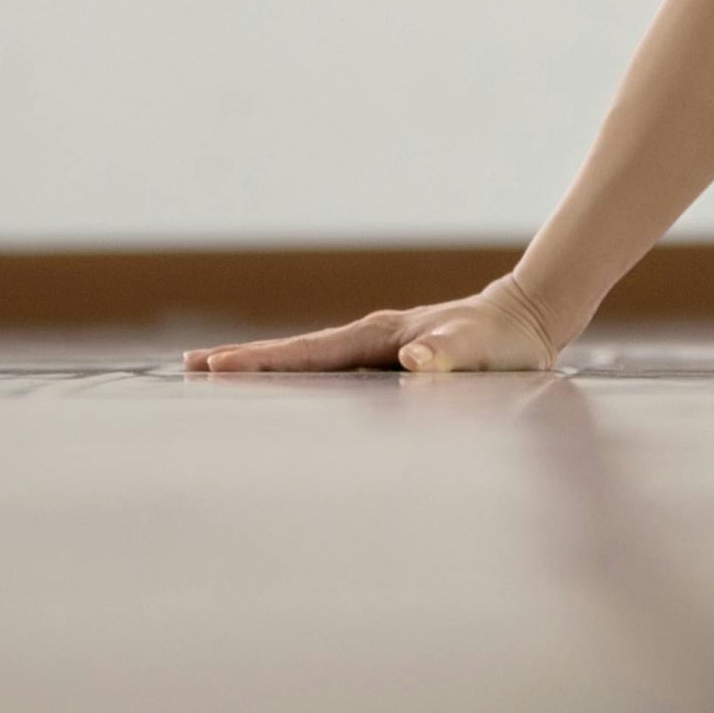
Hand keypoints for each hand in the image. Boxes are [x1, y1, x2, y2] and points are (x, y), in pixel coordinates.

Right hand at [183, 273, 563, 375]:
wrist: (526, 319)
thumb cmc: (504, 341)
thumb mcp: (480, 350)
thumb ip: (449, 355)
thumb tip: (412, 362)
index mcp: (379, 338)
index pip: (308, 354)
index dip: (261, 362)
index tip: (213, 367)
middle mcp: (369, 340)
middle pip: (294, 354)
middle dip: (243, 361)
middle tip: (187, 368)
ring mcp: (375, 350)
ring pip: (308, 363)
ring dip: (264, 370)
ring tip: (215, 374)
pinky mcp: (386, 364)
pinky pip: (329, 373)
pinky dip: (296, 378)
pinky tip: (283, 393)